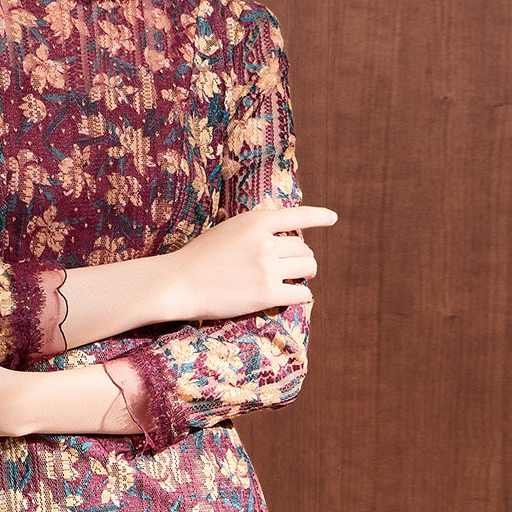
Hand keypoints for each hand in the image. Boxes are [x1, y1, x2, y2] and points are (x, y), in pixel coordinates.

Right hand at [167, 201, 335, 318]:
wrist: (178, 283)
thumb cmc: (199, 257)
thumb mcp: (227, 229)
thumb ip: (254, 225)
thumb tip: (278, 221)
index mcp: (256, 221)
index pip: (299, 215)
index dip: (319, 216)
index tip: (332, 218)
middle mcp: (266, 242)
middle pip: (304, 248)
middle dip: (300, 257)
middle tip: (289, 266)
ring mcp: (267, 269)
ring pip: (307, 268)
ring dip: (304, 273)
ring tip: (293, 278)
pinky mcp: (267, 295)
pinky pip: (302, 293)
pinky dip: (301, 294)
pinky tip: (293, 295)